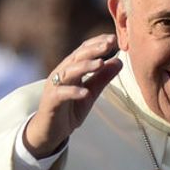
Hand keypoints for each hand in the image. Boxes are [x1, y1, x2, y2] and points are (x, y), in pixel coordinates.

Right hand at [22, 34, 122, 157]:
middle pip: (77, 57)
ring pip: (69, 72)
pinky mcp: (51, 101)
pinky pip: (62, 94)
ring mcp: (55, 86)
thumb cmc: (70, 108)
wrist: (51, 130)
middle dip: (94, 49)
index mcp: (71, 69)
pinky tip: (85, 93)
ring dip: (85, 66)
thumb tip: (119, 61)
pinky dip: (74, 92)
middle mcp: (61, 73)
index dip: (97, 43)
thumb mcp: (90, 93)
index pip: (84, 50)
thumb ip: (102, 78)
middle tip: (109, 44)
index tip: (113, 39)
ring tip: (100, 63)